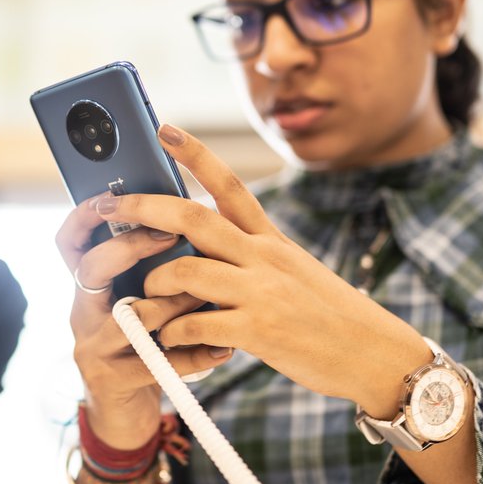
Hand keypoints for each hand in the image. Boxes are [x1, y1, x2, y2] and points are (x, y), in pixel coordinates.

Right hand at [56, 196, 233, 447]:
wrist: (127, 416)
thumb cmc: (145, 347)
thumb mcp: (142, 302)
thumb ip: (155, 270)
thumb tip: (193, 221)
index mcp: (91, 288)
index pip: (70, 243)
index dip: (83, 216)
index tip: (112, 197)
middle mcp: (84, 312)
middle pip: (92, 269)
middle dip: (132, 248)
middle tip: (170, 237)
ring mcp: (94, 347)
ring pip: (131, 314)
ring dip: (174, 303)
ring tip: (208, 299)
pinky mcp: (112, 380)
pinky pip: (157, 361)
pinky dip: (194, 355)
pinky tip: (221, 350)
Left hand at [92, 125, 429, 412]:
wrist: (375, 353)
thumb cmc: (329, 316)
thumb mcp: (293, 272)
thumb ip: (251, 258)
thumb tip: (204, 251)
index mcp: (269, 239)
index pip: (228, 184)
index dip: (194, 154)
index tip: (164, 129)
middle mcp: (263, 257)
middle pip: (192, 219)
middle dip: (143, 208)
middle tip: (107, 206)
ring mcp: (260, 292)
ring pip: (184, 272)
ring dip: (152, 285)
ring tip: (144, 299)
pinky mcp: (258, 331)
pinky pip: (195, 324)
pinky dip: (172, 332)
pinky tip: (170, 340)